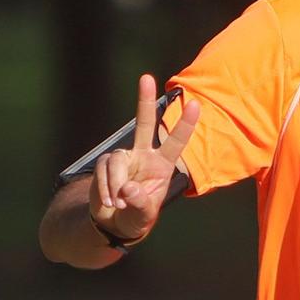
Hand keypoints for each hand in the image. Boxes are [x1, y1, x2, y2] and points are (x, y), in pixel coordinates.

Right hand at [93, 74, 199, 244]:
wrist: (113, 222)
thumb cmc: (137, 216)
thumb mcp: (144, 214)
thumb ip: (140, 203)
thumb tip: (128, 188)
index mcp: (162, 164)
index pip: (175, 142)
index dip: (185, 124)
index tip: (195, 104)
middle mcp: (143, 155)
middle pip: (143, 124)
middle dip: (144, 101)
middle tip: (147, 77)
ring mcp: (122, 158)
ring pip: (116, 163)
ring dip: (116, 187)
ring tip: (120, 205)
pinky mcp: (104, 163)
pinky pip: (103, 172)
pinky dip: (106, 190)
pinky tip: (111, 202)